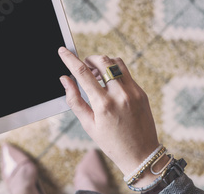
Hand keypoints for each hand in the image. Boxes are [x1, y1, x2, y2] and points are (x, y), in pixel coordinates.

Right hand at [58, 47, 166, 183]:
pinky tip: (110, 85)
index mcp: (103, 104)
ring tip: (97, 76)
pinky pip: (126, 73)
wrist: (141, 154)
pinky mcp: (141, 92)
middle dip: (90, 59)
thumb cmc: (111, 143)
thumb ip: (74, 100)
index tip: (62, 50)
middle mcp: (120, 95)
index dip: (70, 59)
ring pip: (116, 62)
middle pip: (102, 61)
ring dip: (104, 63)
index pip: (82, 73)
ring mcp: (133, 92)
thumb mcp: (88, 125)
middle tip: (84, 67)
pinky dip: (115, 73)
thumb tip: (65, 80)